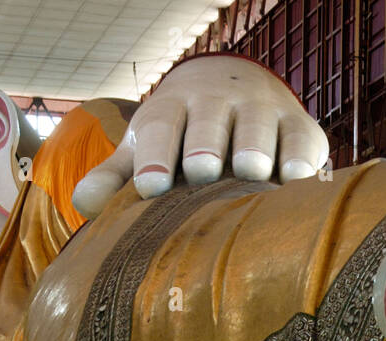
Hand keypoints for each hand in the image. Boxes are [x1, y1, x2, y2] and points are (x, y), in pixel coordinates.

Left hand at [72, 54, 328, 214]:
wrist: (238, 89)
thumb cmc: (184, 136)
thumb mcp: (148, 147)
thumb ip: (117, 177)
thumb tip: (84, 206)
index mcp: (173, 108)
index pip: (160, 125)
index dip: (154, 152)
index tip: (151, 185)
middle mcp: (218, 102)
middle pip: (208, 120)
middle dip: (204, 142)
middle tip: (201, 170)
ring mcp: (262, 111)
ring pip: (258, 125)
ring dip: (254, 146)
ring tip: (250, 171)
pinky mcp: (300, 127)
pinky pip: (302, 139)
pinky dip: (300, 157)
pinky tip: (295, 179)